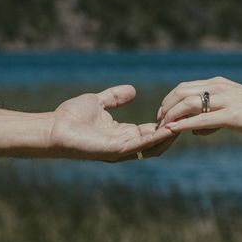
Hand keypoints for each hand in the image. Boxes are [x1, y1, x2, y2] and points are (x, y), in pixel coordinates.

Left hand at [50, 85, 177, 160]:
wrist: (53, 127)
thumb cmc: (71, 116)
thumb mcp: (99, 101)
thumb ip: (115, 97)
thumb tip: (133, 90)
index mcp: (122, 133)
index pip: (150, 131)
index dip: (164, 123)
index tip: (179, 113)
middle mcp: (124, 144)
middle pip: (156, 143)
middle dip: (171, 132)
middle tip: (187, 120)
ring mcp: (120, 149)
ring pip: (152, 147)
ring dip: (167, 137)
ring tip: (182, 125)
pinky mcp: (114, 150)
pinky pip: (139, 146)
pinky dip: (154, 138)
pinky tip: (166, 129)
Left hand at [157, 77, 241, 138]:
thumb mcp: (234, 111)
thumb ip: (214, 117)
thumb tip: (197, 130)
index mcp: (218, 84)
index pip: (185, 87)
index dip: (169, 99)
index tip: (161, 114)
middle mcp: (219, 88)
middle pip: (181, 92)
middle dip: (165, 107)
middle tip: (157, 122)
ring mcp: (226, 101)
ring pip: (188, 104)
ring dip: (171, 116)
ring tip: (161, 128)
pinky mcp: (232, 116)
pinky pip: (202, 119)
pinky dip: (184, 124)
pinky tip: (172, 130)